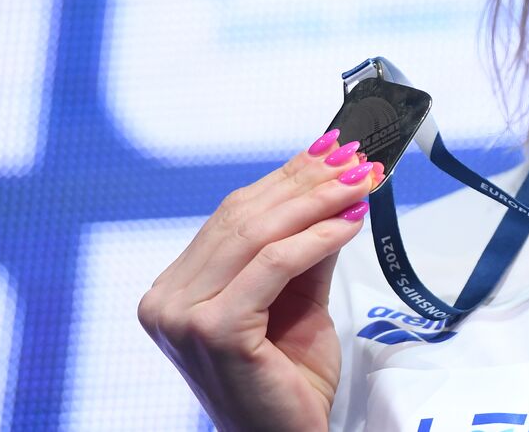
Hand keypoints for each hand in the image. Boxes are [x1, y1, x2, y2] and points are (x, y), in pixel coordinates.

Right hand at [138, 130, 382, 431]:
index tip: (332, 149)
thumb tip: (333, 185)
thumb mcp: (296, 299)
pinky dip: (317, 237)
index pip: (234, 215)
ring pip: (258, 235)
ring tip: (363, 180)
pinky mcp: (213, 331)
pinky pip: (274, 266)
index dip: (286, 178)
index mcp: (175, 289)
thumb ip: (304, 247)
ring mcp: (182, 316)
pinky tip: (351, 221)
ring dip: (319, 200)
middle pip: (243, 217)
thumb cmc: (288, 379)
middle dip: (307, 181)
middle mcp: (165, 300)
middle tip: (357, 157)